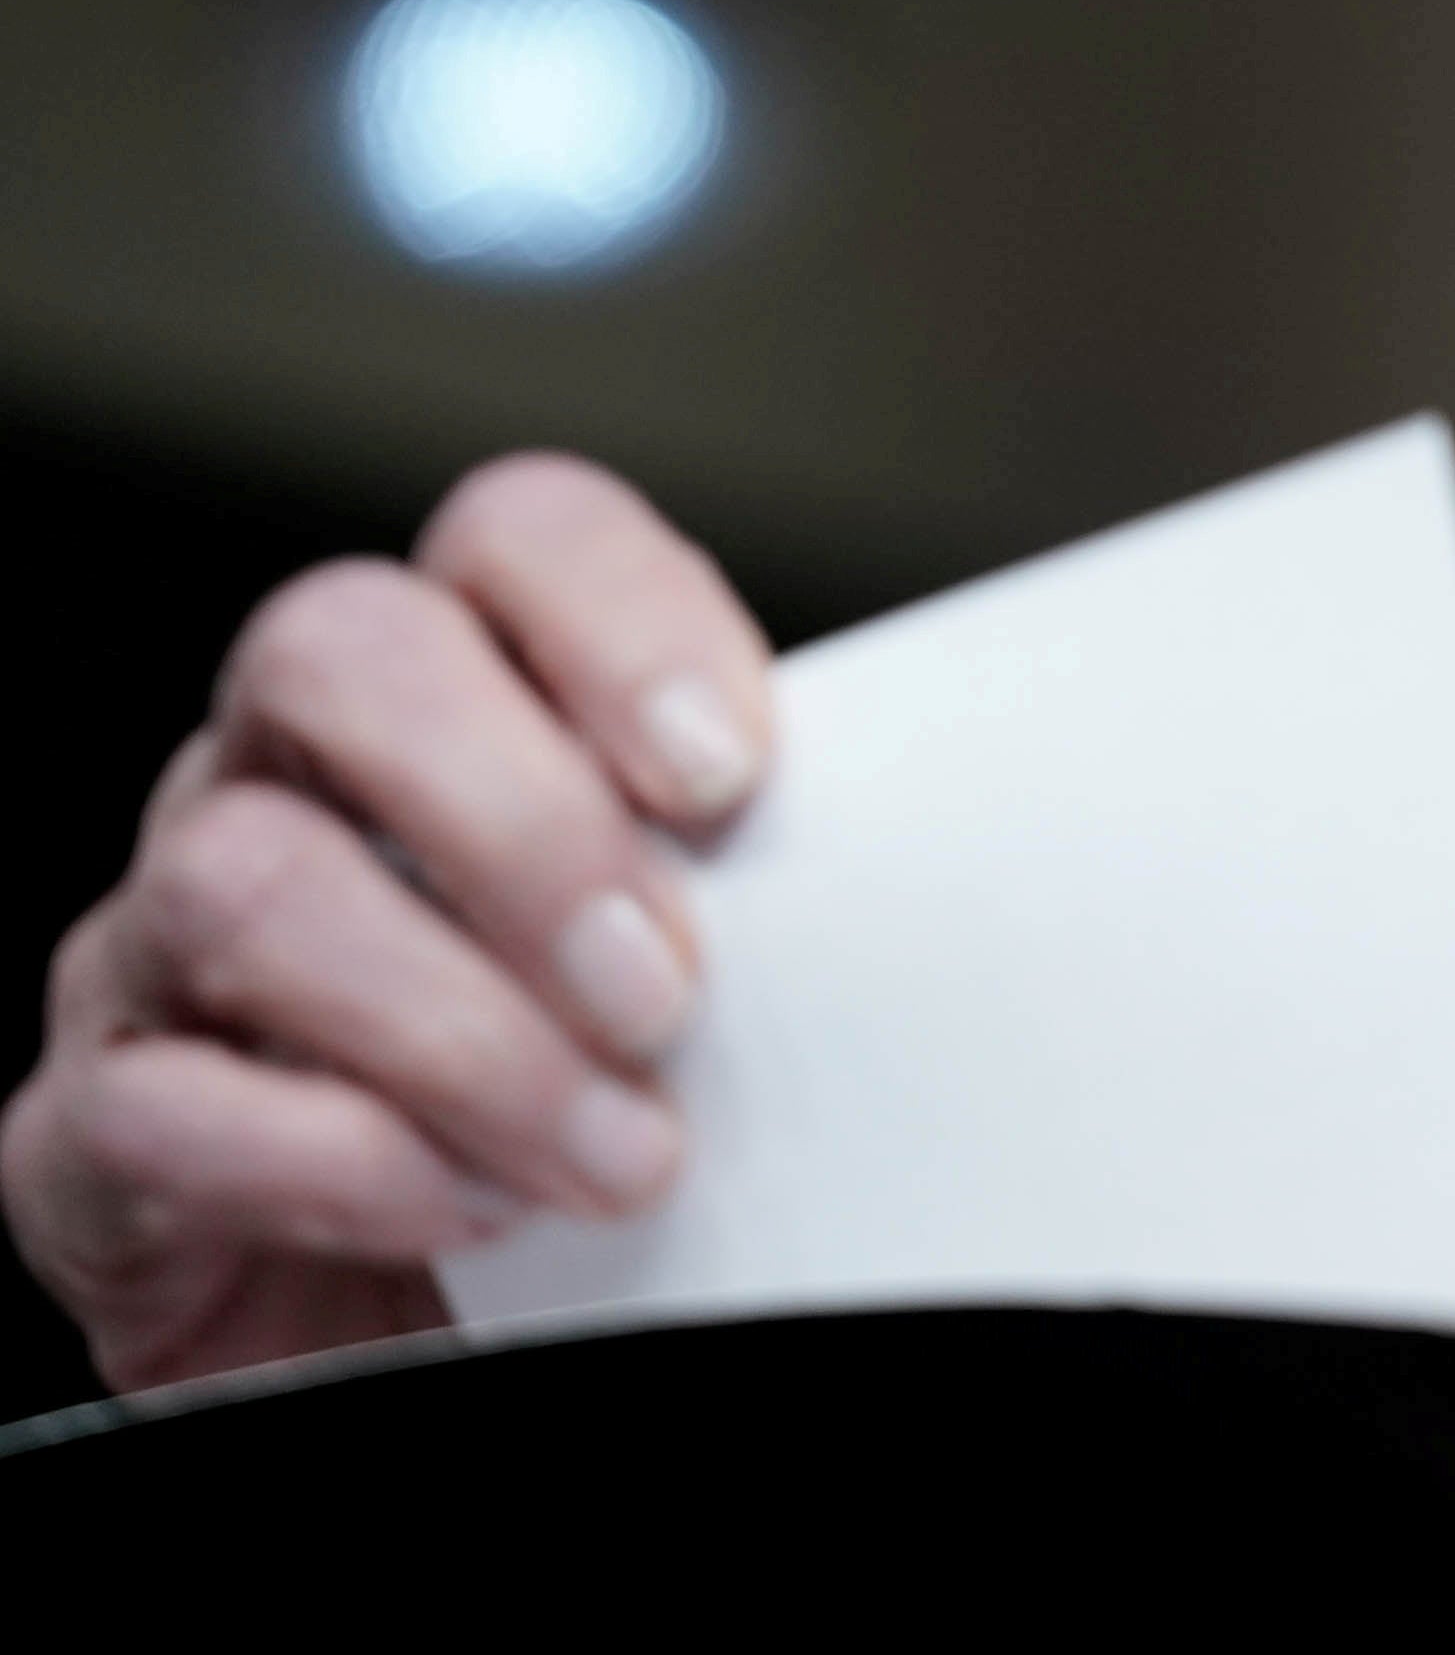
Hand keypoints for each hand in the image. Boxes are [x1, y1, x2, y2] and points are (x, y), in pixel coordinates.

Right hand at [5, 454, 772, 1389]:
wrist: (445, 1337)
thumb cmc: (595, 1108)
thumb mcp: (704, 974)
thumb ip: (764, 888)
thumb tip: (950, 868)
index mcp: (450, 700)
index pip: (512, 534)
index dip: (621, 618)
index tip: (733, 775)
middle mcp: (276, 781)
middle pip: (336, 649)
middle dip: (521, 819)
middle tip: (667, 990)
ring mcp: (154, 951)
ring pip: (243, 881)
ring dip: (461, 1030)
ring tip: (619, 1154)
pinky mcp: (83, 1139)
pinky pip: (155, 1108)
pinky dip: (339, 1165)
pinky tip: (468, 1215)